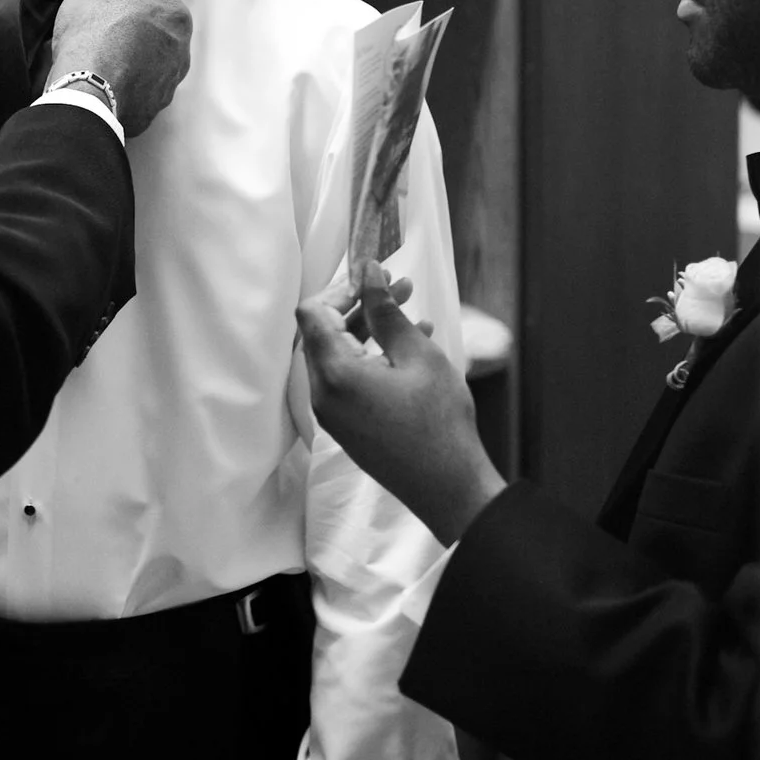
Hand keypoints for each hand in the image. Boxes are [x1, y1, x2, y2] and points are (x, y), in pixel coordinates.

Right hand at [46, 0, 191, 137]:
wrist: (86, 96)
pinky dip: (112, 77)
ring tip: (87, 47)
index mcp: (175, 17)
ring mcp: (164, 85)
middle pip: (143, 23)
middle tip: (90, 17)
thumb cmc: (96, 41)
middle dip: (117, 17)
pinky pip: (128, 84)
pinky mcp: (146, 109)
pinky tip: (91, 71)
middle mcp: (178, 53)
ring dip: (116, 48)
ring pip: (136, 55)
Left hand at [296, 262, 506, 544]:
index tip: (377, 277)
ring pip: (339, 355)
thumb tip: (369, 272)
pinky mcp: (346, 426)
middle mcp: (322, 394)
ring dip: (371, 329)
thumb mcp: (416, 354)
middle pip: (323, 332)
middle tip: (400, 286)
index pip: (312, 312)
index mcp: (333, 373)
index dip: (342, 288)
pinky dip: (372, 357)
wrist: (448, 488)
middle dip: (360, 305)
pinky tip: (413, 345)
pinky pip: (349, 380)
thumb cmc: (438, 421)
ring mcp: (332, 413)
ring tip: (413, 311)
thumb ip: (386, 310)